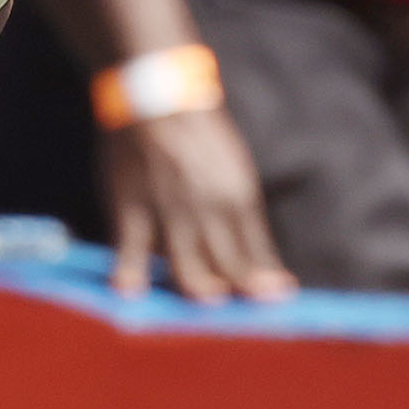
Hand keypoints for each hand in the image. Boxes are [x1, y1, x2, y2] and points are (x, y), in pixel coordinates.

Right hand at [102, 103, 291, 301]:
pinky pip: (132, 250)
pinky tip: (129, 294)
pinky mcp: (134, 209)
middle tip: (241, 314)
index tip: (278, 298)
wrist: (157, 95)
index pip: (256, 249)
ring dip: (201, 290)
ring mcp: (172, 212)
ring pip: (190, 267)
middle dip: (240, 292)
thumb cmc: (195, 133)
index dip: (266, 278)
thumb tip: (251, 252)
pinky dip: (131, 274)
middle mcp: (211, 209)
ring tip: (204, 306)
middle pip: (230, 265)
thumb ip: (236, 211)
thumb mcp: (230, 168)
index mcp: (238, 196)